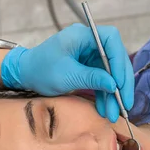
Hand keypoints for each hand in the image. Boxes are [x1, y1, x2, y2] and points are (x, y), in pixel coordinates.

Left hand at [1, 24, 134, 121]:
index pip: (111, 40)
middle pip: (115, 58)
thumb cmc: (40, 70)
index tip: (120, 84)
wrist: (25, 75)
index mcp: (82, 35)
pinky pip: (102, 80)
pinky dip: (104, 94)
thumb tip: (114, 85)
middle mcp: (89, 43)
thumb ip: (92, 78)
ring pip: (110, 72)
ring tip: (114, 113)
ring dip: (113, 93)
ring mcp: (89, 55)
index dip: (119, 62)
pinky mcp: (88, 67)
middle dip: (121, 82)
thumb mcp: (66, 76)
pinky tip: (106, 109)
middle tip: (125, 103)